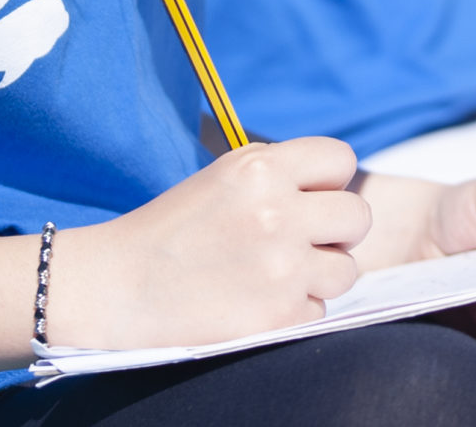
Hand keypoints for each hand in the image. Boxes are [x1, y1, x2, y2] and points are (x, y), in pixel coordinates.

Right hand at [54, 138, 366, 350]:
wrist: (117, 288)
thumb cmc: (172, 229)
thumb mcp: (224, 176)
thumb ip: (282, 173)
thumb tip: (337, 185)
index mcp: (261, 168)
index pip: (341, 160)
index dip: (329, 181)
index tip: (308, 197)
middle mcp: (278, 212)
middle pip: (358, 216)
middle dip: (336, 230)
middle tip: (302, 241)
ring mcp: (281, 267)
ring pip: (346, 270)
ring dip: (319, 275)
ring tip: (275, 274)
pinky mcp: (278, 316)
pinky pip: (319, 311)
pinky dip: (294, 311)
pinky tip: (256, 302)